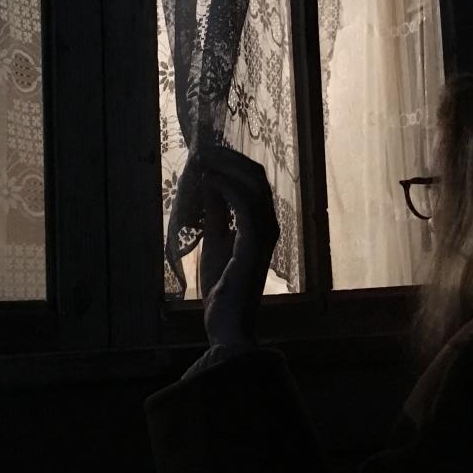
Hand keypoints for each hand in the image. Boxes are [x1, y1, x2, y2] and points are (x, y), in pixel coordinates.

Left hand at [195, 146, 280, 346]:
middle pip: (256, 175)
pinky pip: (244, 204)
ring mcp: (266, 234)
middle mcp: (270, 225)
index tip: (206, 150)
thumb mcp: (215, 241)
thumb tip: (209, 181)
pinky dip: (226, 187)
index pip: (254, 180)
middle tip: (203, 148)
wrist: (227, 323)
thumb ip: (216, 213)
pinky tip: (208, 180)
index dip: (232, 161)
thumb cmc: (223, 287)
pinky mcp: (255, 243)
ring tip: (203, 158)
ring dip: (226, 167)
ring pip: (253, 184)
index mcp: (262, 224)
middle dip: (229, 157)